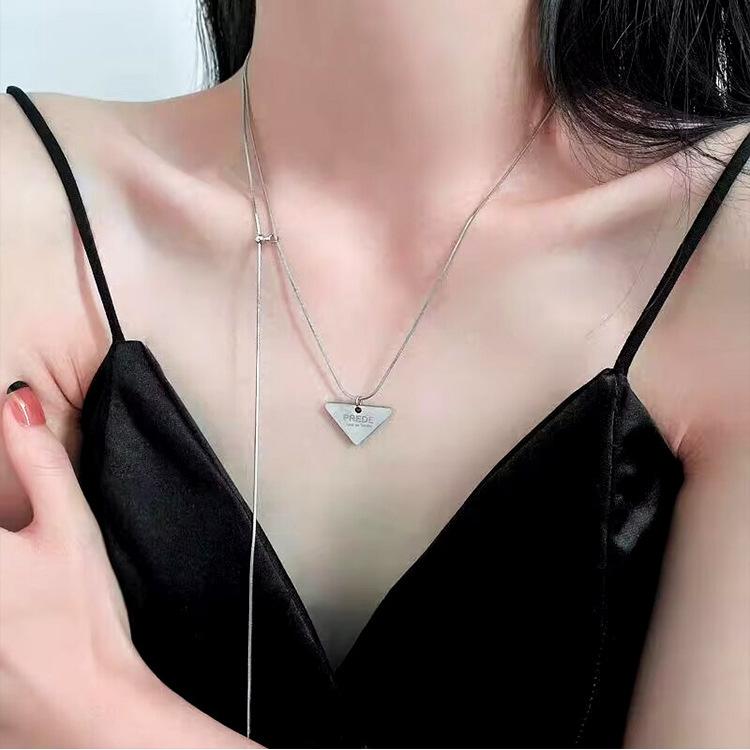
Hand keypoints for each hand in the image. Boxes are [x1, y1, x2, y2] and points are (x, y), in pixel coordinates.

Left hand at [0, 381, 144, 746]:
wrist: (85, 703)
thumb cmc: (81, 618)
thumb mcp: (70, 528)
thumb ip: (39, 460)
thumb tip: (16, 402)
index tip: (16, 513)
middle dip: (5, 521)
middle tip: (24, 533)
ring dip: (6, 542)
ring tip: (25, 566)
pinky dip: (1, 591)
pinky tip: (17, 593)